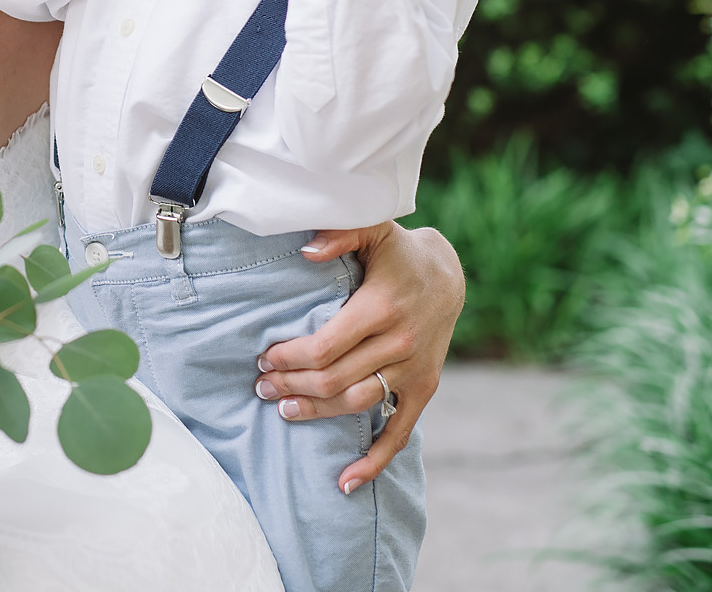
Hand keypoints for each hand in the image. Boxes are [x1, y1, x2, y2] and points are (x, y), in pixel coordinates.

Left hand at [254, 220, 464, 492]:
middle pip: (333, 379)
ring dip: (315, 413)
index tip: (263, 358)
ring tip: (284, 410)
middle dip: (291, 385)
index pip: (324, 347)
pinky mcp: (424, 389)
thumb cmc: (398, 252)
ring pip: (355, 404)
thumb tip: (306, 251)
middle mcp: (399, 344)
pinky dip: (373, 462)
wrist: (449, 275)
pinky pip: (399, 433)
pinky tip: (345, 482)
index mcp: (381, 308)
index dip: (289, 358)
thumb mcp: (373, 229)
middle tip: (261, 387)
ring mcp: (413, 371)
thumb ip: (340, 234)